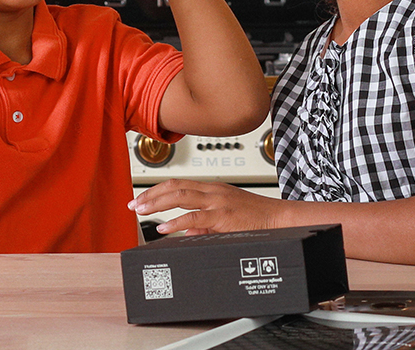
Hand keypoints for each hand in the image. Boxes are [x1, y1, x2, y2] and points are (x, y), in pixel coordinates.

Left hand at [129, 179, 284, 235]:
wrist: (280, 219)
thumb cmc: (256, 217)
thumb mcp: (226, 217)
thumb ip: (204, 225)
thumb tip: (184, 232)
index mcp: (212, 189)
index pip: (178, 184)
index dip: (157, 190)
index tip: (142, 198)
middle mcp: (213, 191)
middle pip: (174, 186)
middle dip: (151, 194)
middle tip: (134, 204)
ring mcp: (217, 202)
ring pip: (180, 196)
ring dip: (157, 203)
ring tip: (142, 210)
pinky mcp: (223, 215)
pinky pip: (194, 217)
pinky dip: (175, 222)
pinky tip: (164, 228)